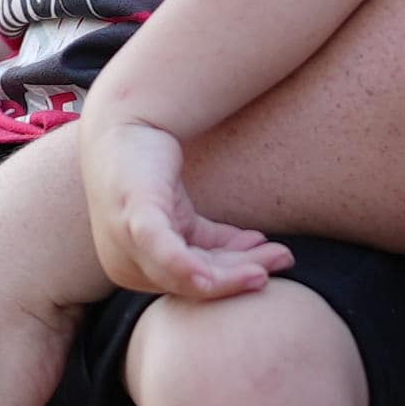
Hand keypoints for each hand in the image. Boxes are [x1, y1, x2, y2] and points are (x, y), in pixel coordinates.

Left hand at [73, 112, 280, 303]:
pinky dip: (188, 266)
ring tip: (277, 255)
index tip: (272, 261)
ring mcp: (125, 243)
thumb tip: (257, 251)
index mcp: (134, 269)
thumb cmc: (147, 170)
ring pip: (185, 273)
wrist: (121, 122)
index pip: (192, 282)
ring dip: (234, 269)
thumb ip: (211, 241)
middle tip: (283, 261)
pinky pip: (164, 251)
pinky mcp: (134, 218)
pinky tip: (214, 274)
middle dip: (241, 275)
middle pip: (192, 284)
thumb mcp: (180, 214)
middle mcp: (123, 264)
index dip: (235, 276)